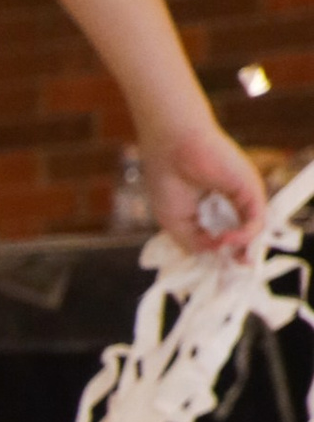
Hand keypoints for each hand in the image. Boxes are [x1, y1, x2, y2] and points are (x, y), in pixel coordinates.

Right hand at [139, 117, 267, 258]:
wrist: (173, 147)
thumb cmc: (166, 179)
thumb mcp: (175, 224)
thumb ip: (196, 244)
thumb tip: (216, 256)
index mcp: (208, 212)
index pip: (220, 241)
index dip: (218, 259)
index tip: (213, 273)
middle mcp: (228, 206)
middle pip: (239, 240)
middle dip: (233, 259)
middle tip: (227, 271)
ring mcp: (240, 199)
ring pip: (251, 235)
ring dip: (239, 252)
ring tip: (227, 257)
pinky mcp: (250, 191)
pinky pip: (255, 223)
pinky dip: (243, 237)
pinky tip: (226, 239)